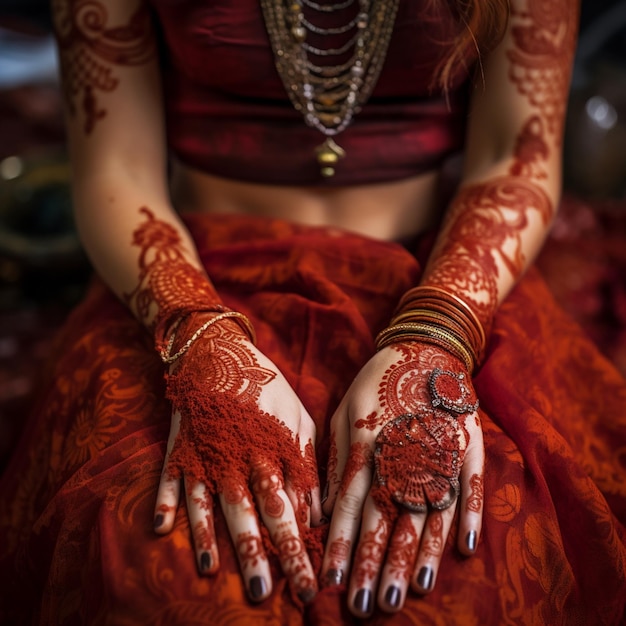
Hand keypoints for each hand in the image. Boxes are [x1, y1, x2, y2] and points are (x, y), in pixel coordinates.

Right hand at [152, 314, 322, 603]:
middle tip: (262, 594)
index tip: (307, 584)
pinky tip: (159, 530)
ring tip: (210, 571)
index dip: (298, 547)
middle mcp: (238, 454)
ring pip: (207, 499)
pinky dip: (163, 500)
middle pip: (250, 510)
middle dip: (258, 554)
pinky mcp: (177, 444)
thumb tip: (316, 514)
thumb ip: (306, 463)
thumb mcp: (298, 417)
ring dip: (208, 537)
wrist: (220, 348)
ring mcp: (204, 449)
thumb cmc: (266, 385)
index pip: (287, 507)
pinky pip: (168, 476)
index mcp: (272, 448)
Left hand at [321, 342, 483, 617]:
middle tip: (369, 607)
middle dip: (378, 565)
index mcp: (366, 445)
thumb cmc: (375, 383)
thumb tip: (326, 507)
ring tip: (413, 592)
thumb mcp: (343, 411)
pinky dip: (469, 517)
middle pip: (389, 519)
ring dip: (421, 555)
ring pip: (429, 512)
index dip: (340, 547)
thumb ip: (337, 458)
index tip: (332, 584)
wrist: (422, 346)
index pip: (349, 507)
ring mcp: (438, 450)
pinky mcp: (467, 444)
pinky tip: (466, 551)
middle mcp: (401, 453)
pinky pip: (470, 486)